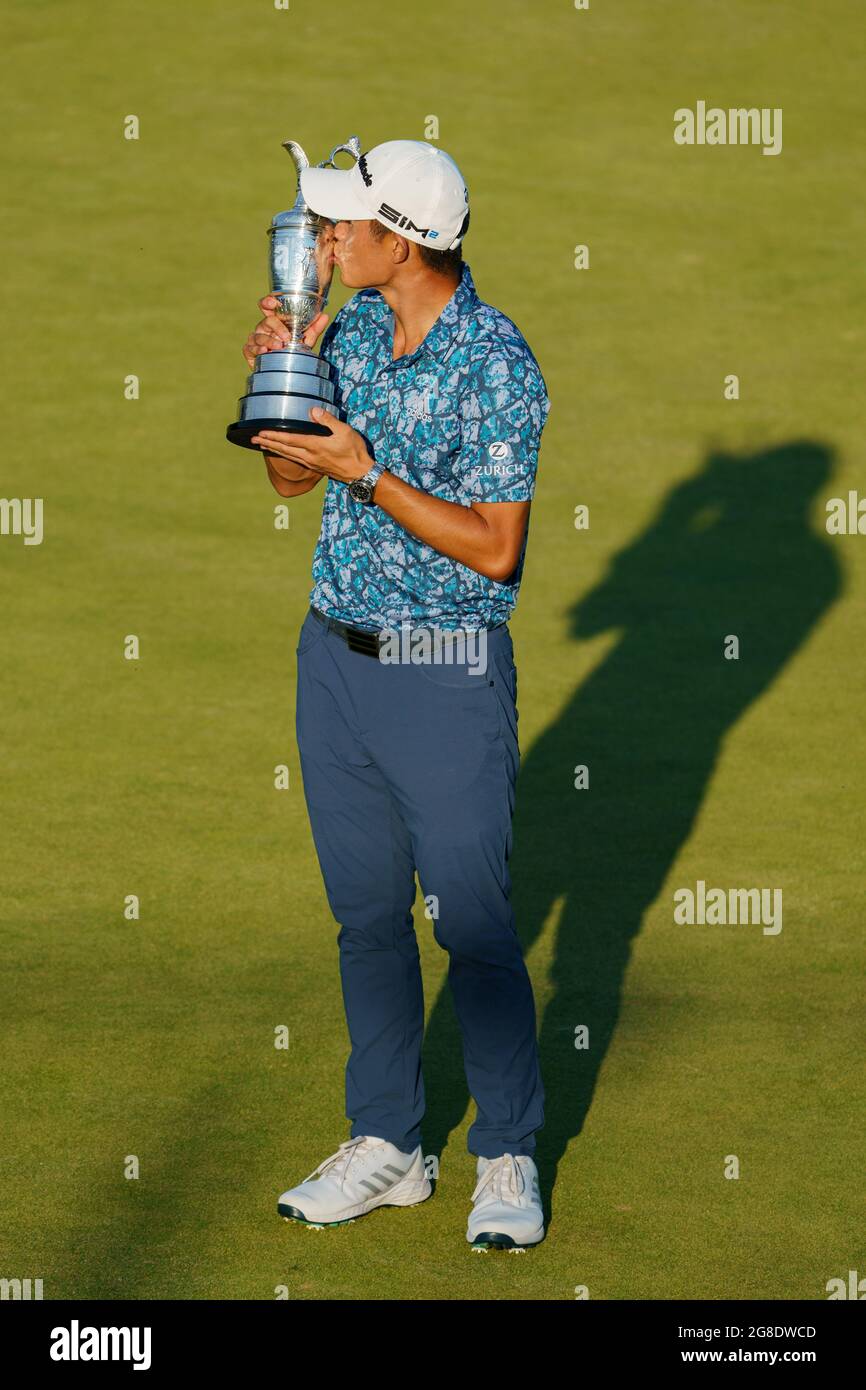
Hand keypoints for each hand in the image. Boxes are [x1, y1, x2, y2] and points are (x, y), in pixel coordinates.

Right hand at [242, 295, 328, 369]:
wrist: (284, 370)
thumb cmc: (292, 350)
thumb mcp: (305, 339)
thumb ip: (314, 328)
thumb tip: (324, 315)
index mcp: (275, 321)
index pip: (267, 306)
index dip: (268, 302)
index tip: (273, 302)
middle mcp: (264, 328)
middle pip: (266, 321)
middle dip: (277, 328)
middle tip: (287, 337)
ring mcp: (256, 339)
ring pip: (259, 336)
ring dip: (269, 341)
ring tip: (279, 346)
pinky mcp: (250, 351)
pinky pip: (250, 348)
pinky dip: (257, 350)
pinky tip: (264, 352)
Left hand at [252, 408, 373, 484]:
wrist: (361, 474)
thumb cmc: (355, 452)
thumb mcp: (344, 431)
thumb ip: (328, 420)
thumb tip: (313, 410)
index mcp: (315, 446)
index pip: (289, 440)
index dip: (273, 436)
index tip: (260, 433)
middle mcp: (310, 456)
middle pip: (284, 449)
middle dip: (267, 443)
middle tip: (253, 439)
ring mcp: (312, 463)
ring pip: (288, 455)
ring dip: (273, 449)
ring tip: (262, 445)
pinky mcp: (315, 467)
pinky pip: (295, 460)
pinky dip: (285, 454)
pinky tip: (282, 452)